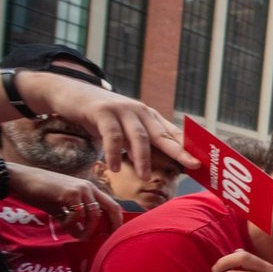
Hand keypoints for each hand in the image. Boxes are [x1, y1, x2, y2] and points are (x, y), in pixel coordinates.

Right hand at [5, 162, 121, 238]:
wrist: (22, 180)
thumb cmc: (42, 193)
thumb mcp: (61, 209)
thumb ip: (74, 221)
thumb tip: (82, 236)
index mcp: (89, 190)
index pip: (112, 205)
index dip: (117, 220)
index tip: (114, 235)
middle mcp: (89, 187)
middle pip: (110, 208)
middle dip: (110, 226)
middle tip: (104, 240)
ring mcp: (81, 188)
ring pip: (94, 214)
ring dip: (88, 230)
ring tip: (80, 237)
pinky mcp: (70, 192)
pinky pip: (78, 214)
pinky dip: (72, 224)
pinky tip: (64, 225)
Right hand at [16, 71, 198, 179]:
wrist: (69, 93)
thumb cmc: (100, 117)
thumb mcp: (125, 129)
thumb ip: (140, 145)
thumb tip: (159, 169)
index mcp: (149, 118)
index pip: (174, 134)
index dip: (189, 148)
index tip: (204, 162)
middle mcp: (140, 112)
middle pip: (164, 135)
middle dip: (180, 151)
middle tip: (193, 166)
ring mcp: (122, 110)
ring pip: (139, 136)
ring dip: (144, 159)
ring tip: (146, 177)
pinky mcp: (102, 111)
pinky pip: (112, 135)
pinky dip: (114, 152)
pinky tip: (115, 168)